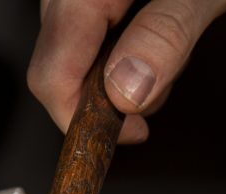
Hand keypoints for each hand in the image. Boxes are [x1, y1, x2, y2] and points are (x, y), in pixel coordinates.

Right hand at [28, 0, 225, 142]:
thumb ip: (166, 36)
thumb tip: (126, 94)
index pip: (52, 74)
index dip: (81, 120)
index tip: (128, 135)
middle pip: (57, 64)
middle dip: (108, 94)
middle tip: (167, 78)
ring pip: (75, 49)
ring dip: (120, 69)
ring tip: (174, 41)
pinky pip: (90, 25)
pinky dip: (122, 43)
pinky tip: (157, 28)